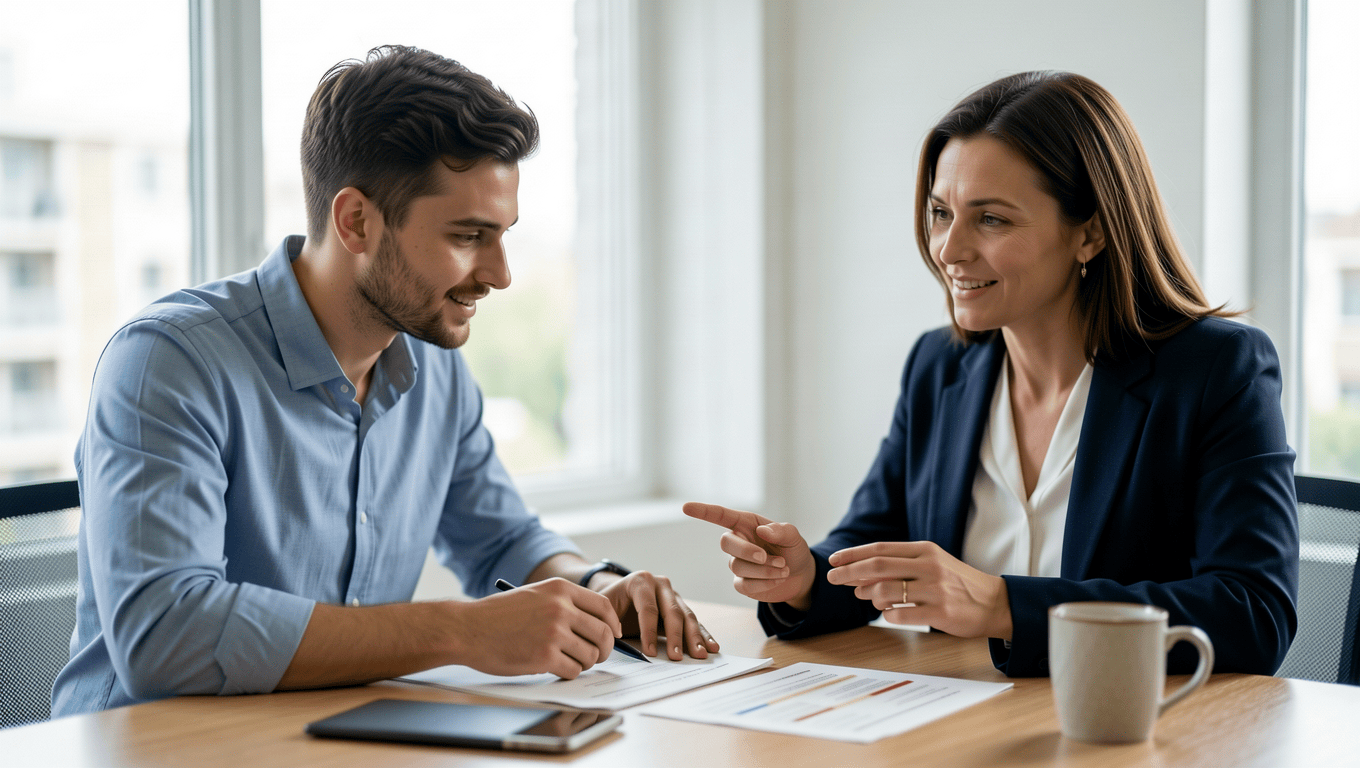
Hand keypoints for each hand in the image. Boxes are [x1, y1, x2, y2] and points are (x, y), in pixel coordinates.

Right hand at [456, 578, 620, 678]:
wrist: (468, 629)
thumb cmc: (499, 615)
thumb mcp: (535, 595)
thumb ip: (565, 604)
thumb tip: (599, 625)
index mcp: (560, 589)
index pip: (604, 607)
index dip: (613, 625)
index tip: (613, 635)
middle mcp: (561, 608)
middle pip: (603, 633)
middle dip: (603, 649)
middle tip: (595, 656)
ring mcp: (554, 632)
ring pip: (591, 655)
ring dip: (584, 663)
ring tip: (569, 661)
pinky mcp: (544, 656)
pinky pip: (573, 670)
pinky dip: (568, 673)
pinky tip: (555, 668)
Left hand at [597, 572, 720, 660]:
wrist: (618, 593)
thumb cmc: (610, 603)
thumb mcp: (604, 607)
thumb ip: (609, 619)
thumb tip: (619, 637)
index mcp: (640, 581)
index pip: (648, 608)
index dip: (649, 632)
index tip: (650, 653)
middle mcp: (660, 584)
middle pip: (672, 611)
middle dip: (676, 636)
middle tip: (677, 657)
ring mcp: (673, 594)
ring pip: (686, 616)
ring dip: (694, 637)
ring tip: (700, 655)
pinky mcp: (681, 605)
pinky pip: (693, 621)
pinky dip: (703, 634)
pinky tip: (711, 646)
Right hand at [682, 502, 816, 609]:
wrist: (800, 575)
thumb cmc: (793, 550)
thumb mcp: (793, 536)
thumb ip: (781, 530)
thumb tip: (761, 532)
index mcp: (746, 524)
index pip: (720, 515)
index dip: (703, 511)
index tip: (686, 507)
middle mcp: (738, 542)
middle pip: (725, 543)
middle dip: (746, 551)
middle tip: (767, 557)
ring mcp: (738, 563)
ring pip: (737, 567)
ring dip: (763, 569)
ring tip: (783, 568)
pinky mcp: (742, 584)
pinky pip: (744, 584)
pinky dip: (764, 583)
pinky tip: (778, 578)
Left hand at [827, 540, 1011, 639]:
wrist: (994, 602)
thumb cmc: (957, 583)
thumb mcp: (933, 563)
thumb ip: (901, 565)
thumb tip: (861, 574)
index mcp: (925, 550)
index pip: (880, 549)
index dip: (853, 554)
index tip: (834, 560)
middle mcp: (929, 566)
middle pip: (877, 566)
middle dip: (849, 572)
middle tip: (832, 579)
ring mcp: (935, 590)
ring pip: (885, 590)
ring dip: (867, 595)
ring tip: (862, 597)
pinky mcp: (941, 612)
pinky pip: (900, 614)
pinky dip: (887, 614)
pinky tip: (887, 613)